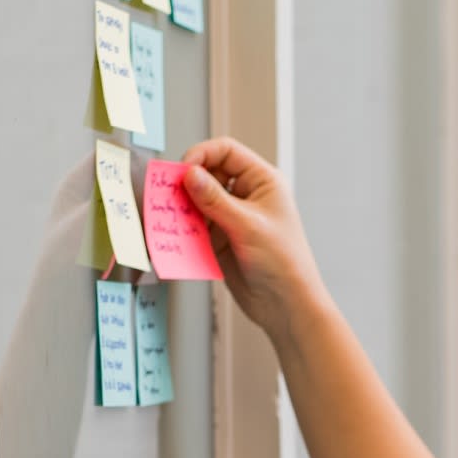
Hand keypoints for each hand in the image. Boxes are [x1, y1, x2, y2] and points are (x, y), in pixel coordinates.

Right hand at [180, 137, 327, 341]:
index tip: (183, 172)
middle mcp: (247, 195)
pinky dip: (186, 228)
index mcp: (263, 182)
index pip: (225, 151)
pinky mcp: (222, 238)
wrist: (286, 306)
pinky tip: (180, 236)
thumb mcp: (247, 226)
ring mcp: (233, 217)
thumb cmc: (284, 263)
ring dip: (184, 208)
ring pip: (198, 201)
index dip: (201, 155)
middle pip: (207, 174)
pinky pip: (197, 225)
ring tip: (173, 219)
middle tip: (170, 197)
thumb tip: (189, 174)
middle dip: (188, 185)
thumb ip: (215, 199)